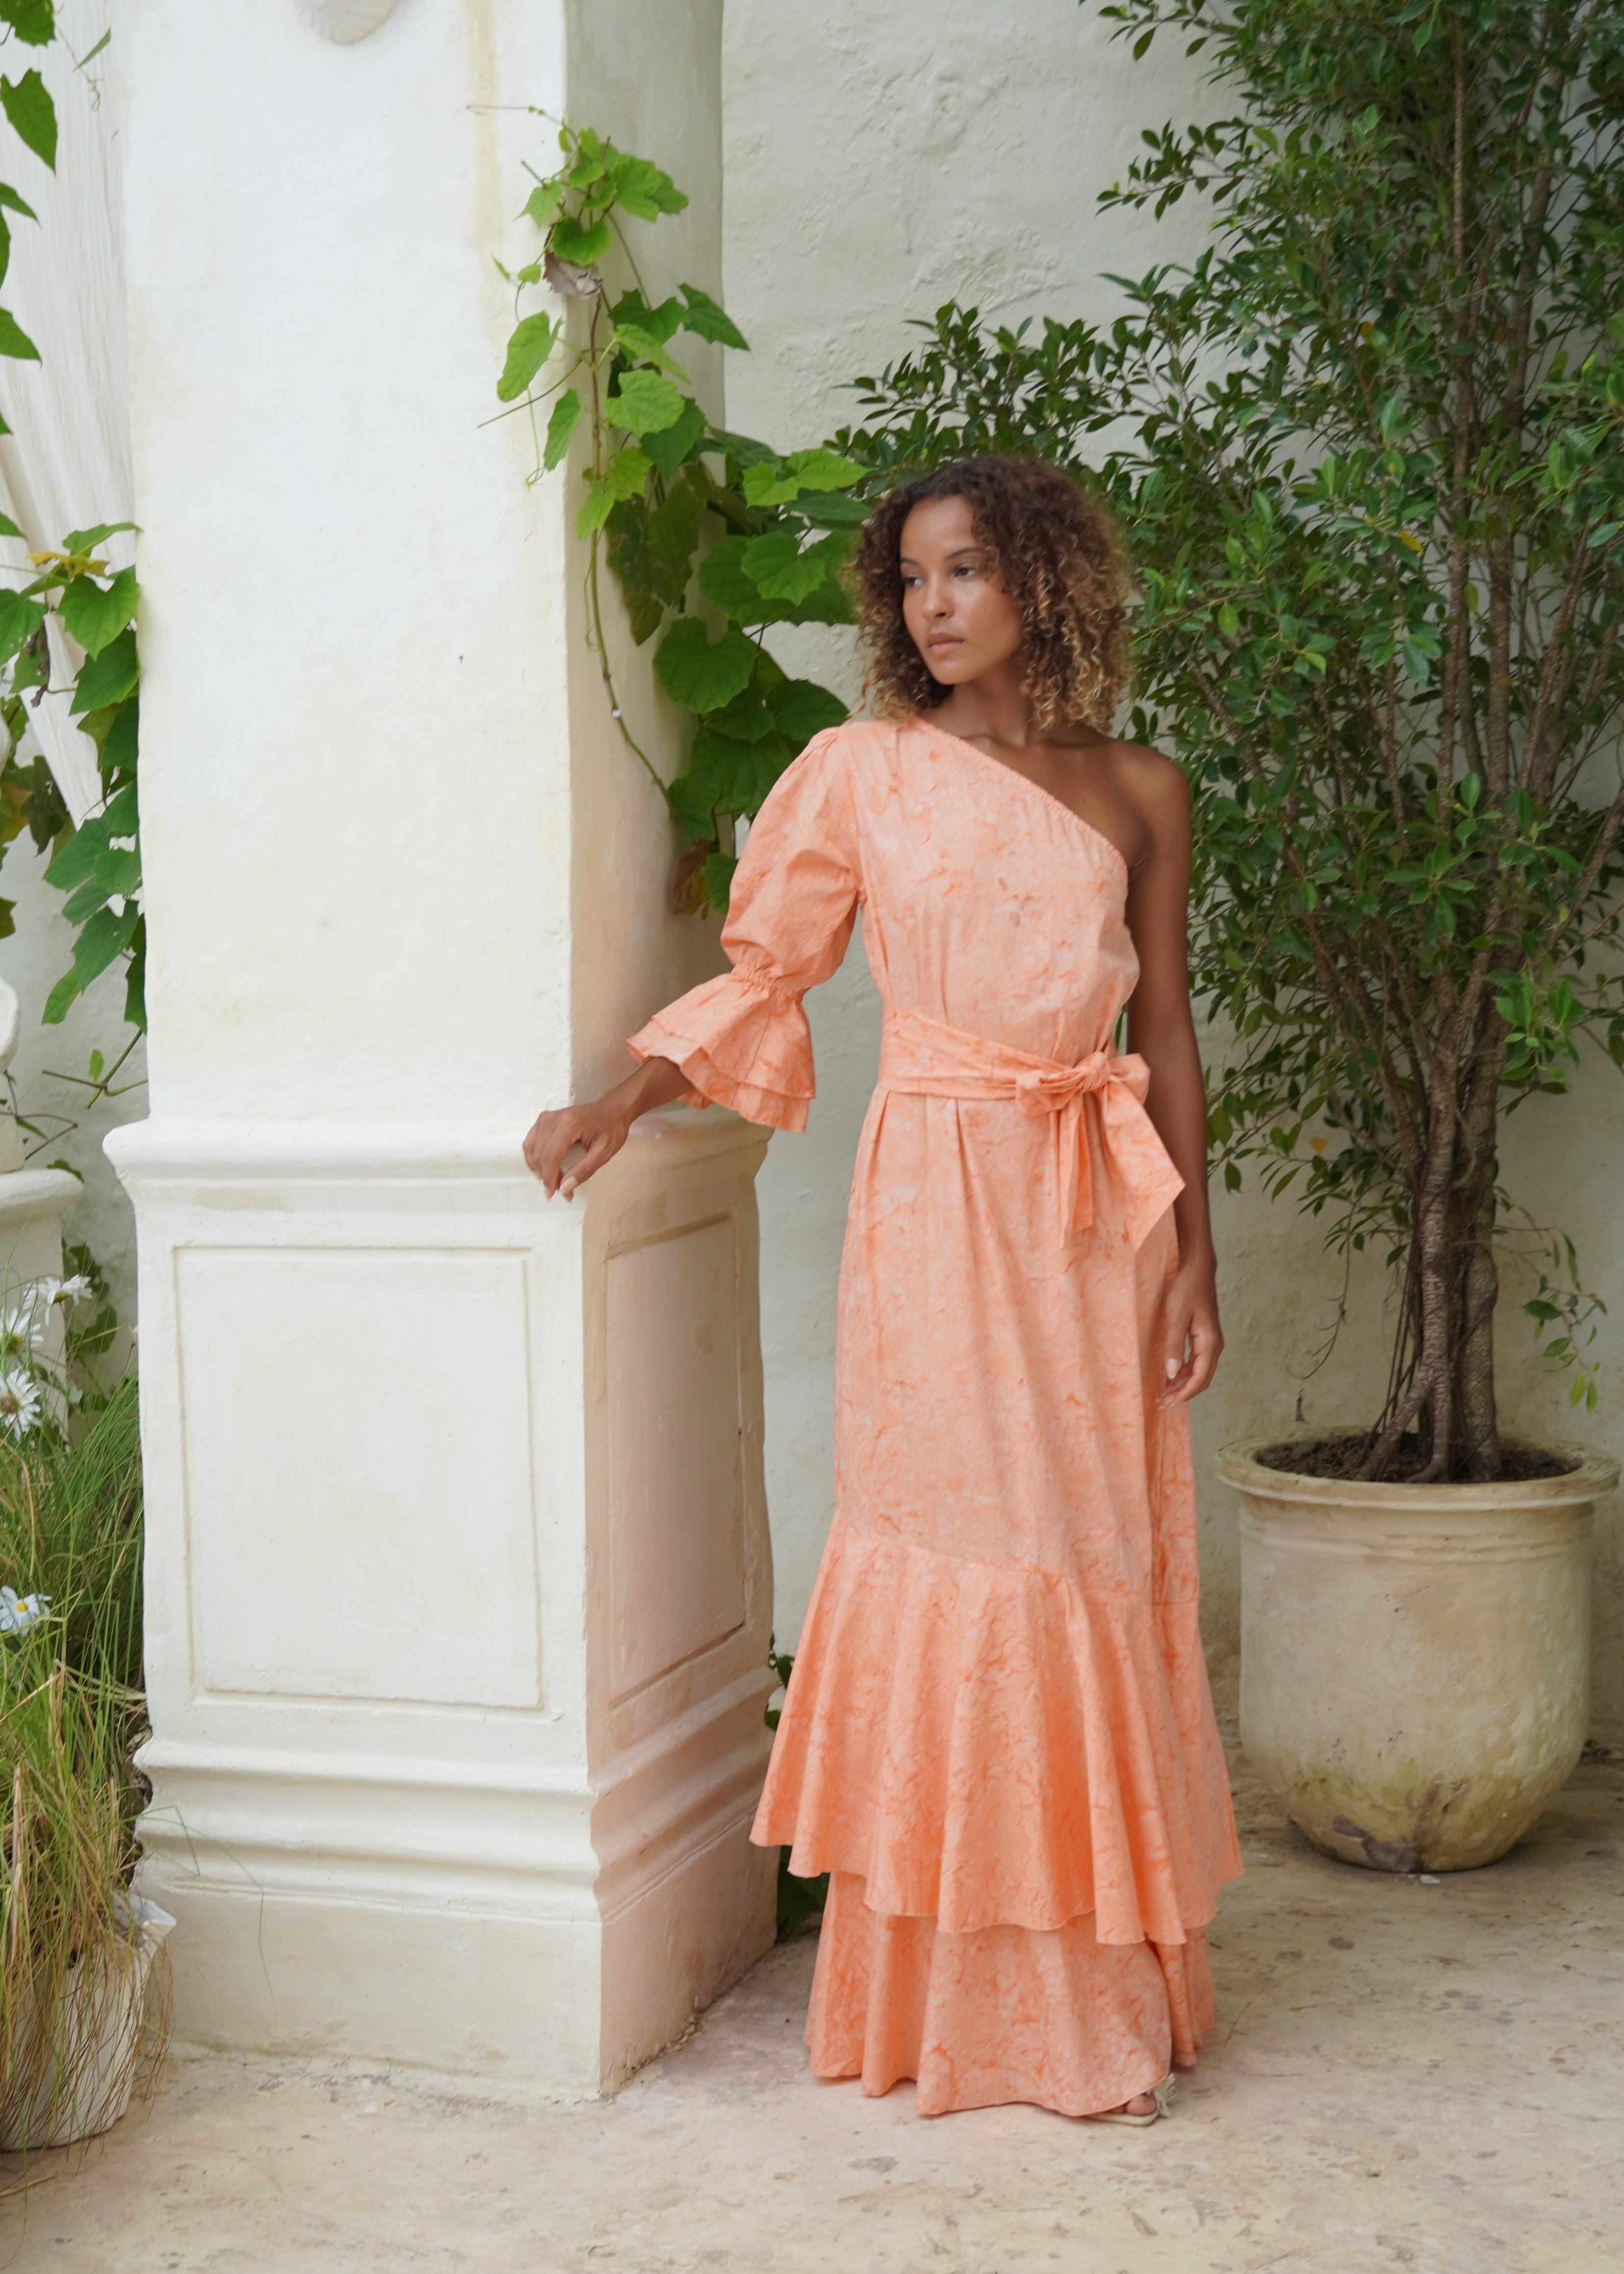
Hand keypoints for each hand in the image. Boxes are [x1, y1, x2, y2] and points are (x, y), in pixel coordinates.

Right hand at [522, 1099, 630, 1199]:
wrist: (611, 1109)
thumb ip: (583, 1170)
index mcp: (569, 1124)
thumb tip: (564, 1188)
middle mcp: (553, 1118)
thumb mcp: (604, 1153)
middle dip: (547, 1176)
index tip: (552, 1195)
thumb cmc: (611, 1129)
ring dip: (539, 1169)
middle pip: (541, 1154)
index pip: (551, 1156)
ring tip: (552, 1182)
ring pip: (532, 1149)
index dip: (550, 1178)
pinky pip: (531, 1142)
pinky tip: (542, 1169)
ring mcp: (546, 1117)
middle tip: (560, 1191)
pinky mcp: (543, 1119)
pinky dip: (534, 1158)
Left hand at [1160, 1255, 1222, 1404]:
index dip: (1185, 1393)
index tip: (1169, 1402)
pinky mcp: (1204, 1336)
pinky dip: (1185, 1371)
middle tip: (1163, 1402)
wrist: (1197, 1269)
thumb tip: (1171, 1374)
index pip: (1200, 1378)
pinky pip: (1197, 1361)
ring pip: (1199, 1371)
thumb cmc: (1186, 1289)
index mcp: (1210, 1343)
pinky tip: (1172, 1375)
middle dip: (1184, 1392)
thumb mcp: (1176, 1317)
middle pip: (1202, 1378)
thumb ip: (1174, 1346)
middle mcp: (1214, 1344)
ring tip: (1165, 1392)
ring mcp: (1210, 1341)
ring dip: (1183, 1383)